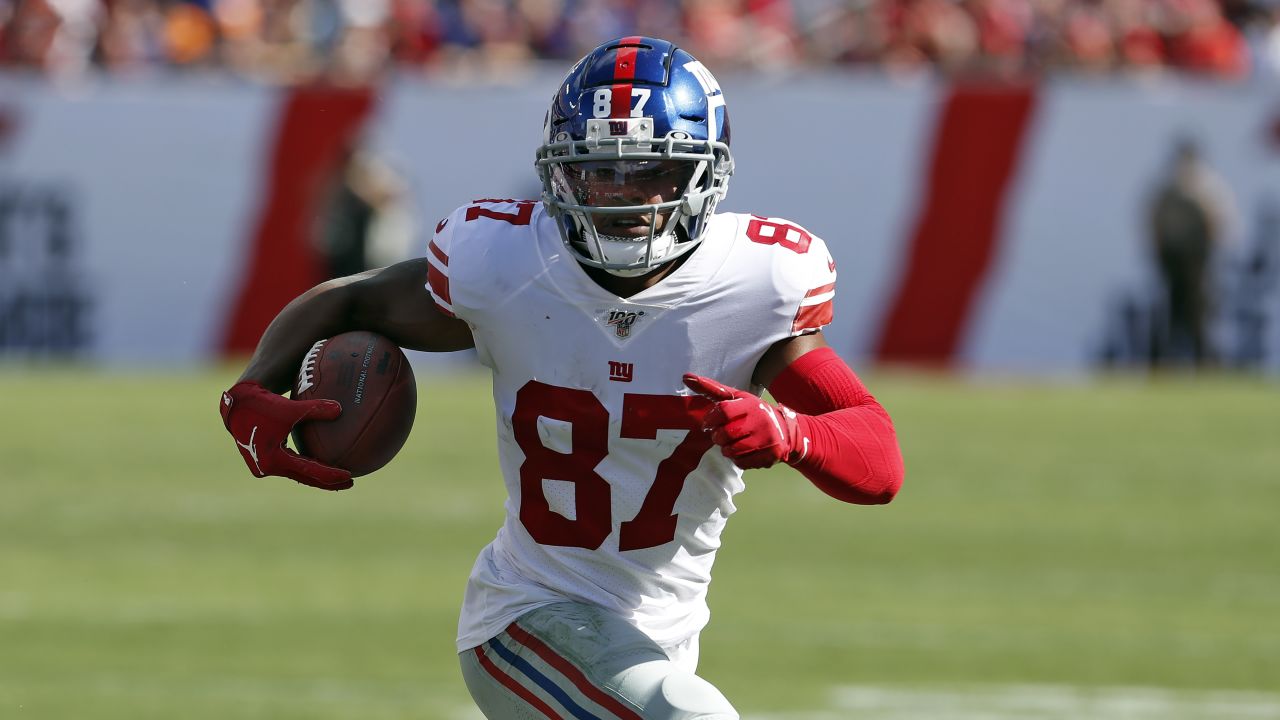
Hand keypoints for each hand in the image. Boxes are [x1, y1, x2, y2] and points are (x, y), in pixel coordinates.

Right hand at [219, 381, 353, 490]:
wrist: (237, 405)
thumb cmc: (263, 405)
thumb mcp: (291, 407)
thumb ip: (316, 409)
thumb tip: (340, 409)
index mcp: (274, 459)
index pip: (309, 471)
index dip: (331, 475)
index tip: (350, 476)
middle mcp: (268, 468)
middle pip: (305, 478)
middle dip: (328, 482)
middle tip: (350, 483)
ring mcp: (264, 466)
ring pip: (297, 474)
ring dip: (316, 476)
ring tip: (339, 478)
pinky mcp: (263, 461)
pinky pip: (289, 466)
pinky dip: (305, 467)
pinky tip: (320, 464)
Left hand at [682, 374, 805, 469]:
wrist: (786, 430)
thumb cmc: (753, 412)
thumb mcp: (736, 397)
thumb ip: (711, 388)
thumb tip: (685, 376)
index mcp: (751, 404)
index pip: (723, 411)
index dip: (710, 420)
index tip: (708, 424)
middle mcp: (761, 421)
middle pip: (724, 435)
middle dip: (717, 437)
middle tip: (722, 435)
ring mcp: (767, 440)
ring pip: (731, 451)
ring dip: (726, 449)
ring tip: (733, 442)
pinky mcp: (770, 456)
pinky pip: (742, 463)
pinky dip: (738, 459)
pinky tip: (744, 451)